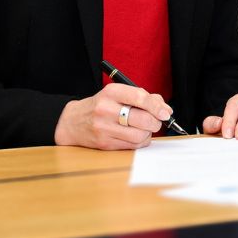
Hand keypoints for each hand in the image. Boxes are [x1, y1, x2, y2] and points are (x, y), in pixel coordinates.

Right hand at [54, 83, 172, 149]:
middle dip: (155, 122)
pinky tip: (136, 135)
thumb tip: (164, 109)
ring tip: (144, 128)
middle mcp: (106, 109)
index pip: (140, 97)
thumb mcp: (117, 94)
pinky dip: (140, 141)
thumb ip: (142, 97)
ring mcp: (104, 128)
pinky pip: (133, 146)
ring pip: (140, 135)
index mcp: (111, 92)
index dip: (157, 106)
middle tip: (156, 120)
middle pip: (142, 119)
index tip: (165, 112)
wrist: (72, 122)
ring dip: (148, 133)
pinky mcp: (105, 144)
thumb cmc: (100, 106)